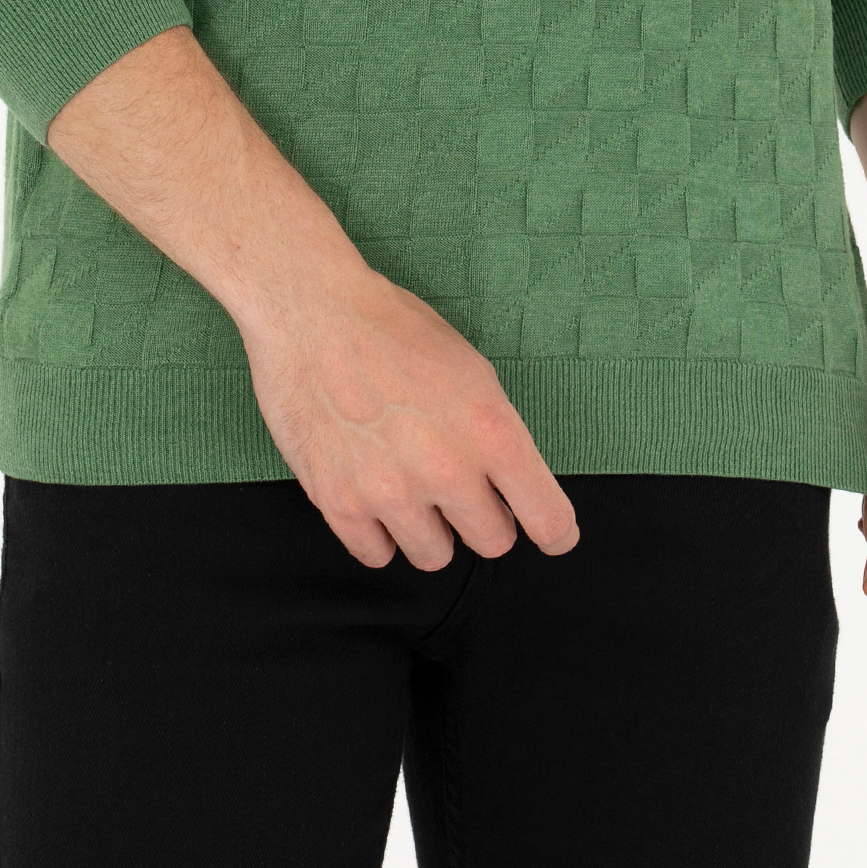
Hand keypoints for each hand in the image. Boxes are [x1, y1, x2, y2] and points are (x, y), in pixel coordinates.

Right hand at [237, 254, 581, 573]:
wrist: (312, 311)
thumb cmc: (390, 327)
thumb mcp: (470, 369)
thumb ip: (494, 434)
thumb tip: (509, 484)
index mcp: (491, 430)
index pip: (548, 518)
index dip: (554, 531)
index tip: (551, 533)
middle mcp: (447, 471)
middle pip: (492, 543)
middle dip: (482, 518)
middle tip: (459, 487)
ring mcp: (392, 492)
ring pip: (434, 556)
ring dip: (429, 529)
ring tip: (409, 484)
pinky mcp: (341, 504)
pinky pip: (377, 555)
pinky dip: (378, 532)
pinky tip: (373, 494)